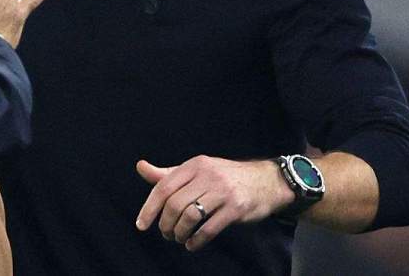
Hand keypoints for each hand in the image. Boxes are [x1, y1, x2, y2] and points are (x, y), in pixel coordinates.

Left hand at [134, 156, 294, 251]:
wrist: (267, 181)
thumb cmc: (225, 177)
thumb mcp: (197, 170)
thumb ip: (168, 174)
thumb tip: (140, 167)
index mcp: (194, 165)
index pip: (163, 187)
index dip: (149, 208)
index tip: (141, 224)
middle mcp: (207, 176)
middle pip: (175, 204)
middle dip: (165, 224)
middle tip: (165, 233)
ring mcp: (223, 192)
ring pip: (190, 216)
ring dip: (179, 233)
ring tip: (178, 238)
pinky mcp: (236, 209)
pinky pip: (209, 229)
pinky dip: (196, 240)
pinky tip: (192, 244)